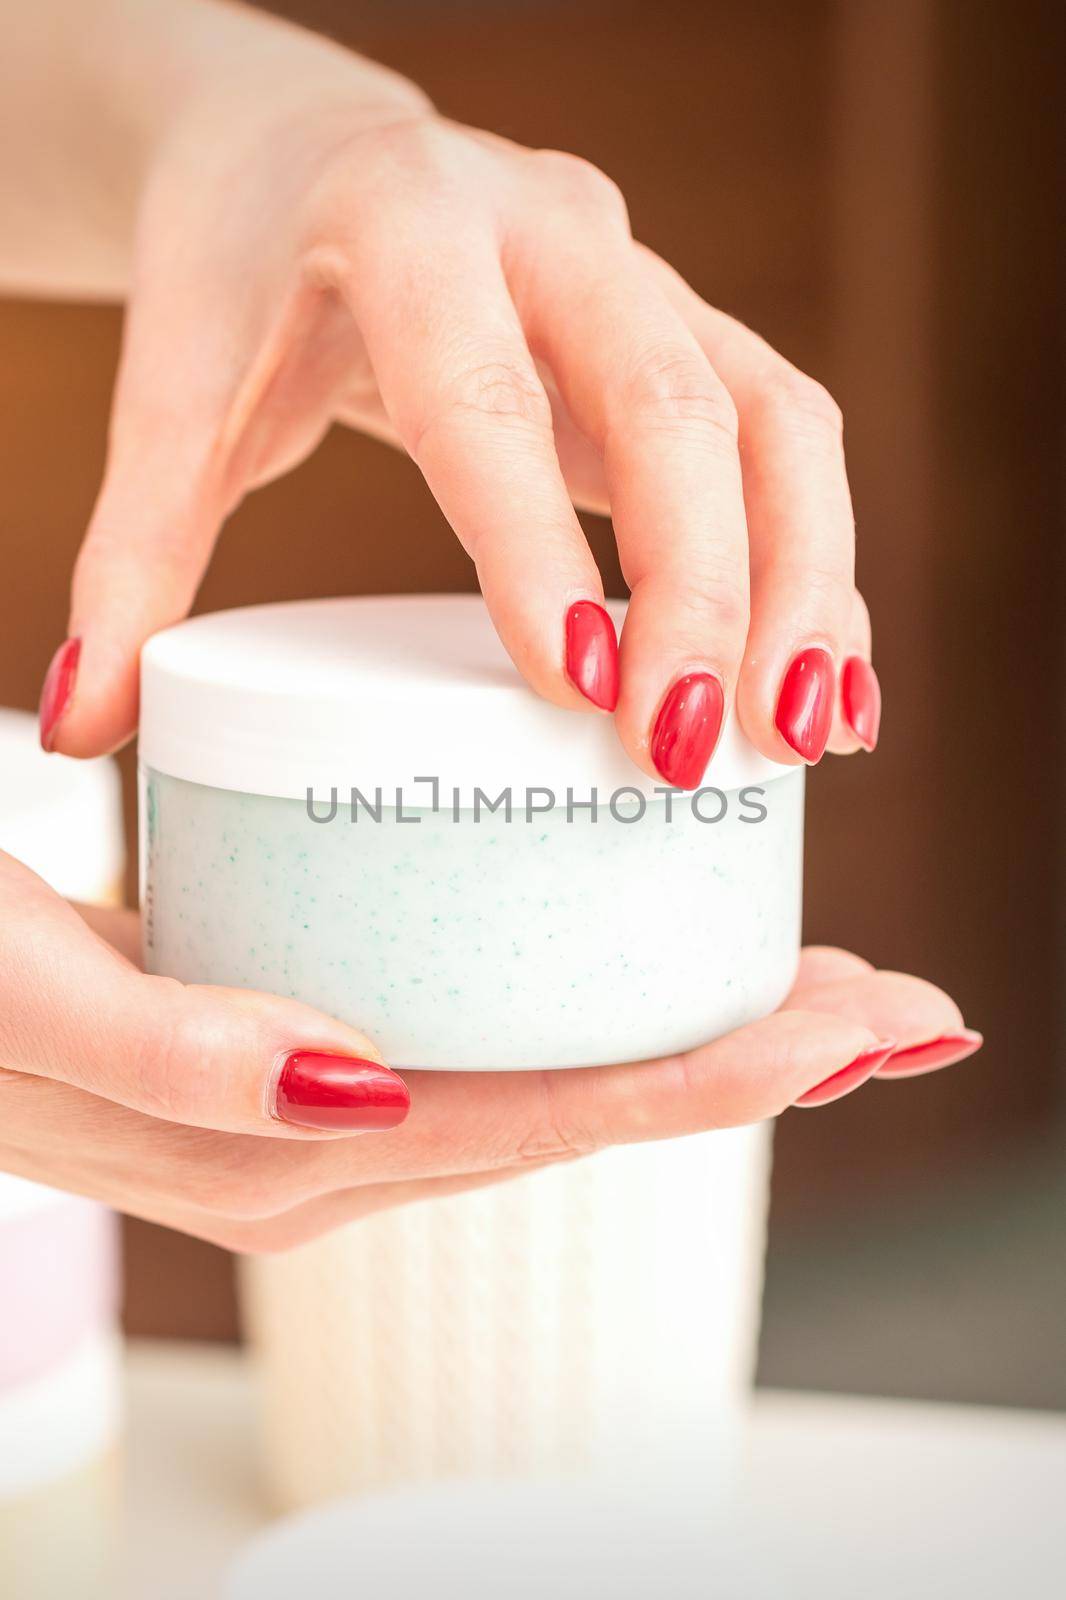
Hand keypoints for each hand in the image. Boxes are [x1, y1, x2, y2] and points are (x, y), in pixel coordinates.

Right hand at [0, 853, 977, 1249]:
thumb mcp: (31, 1000)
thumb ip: (166, 1053)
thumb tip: (339, 1081)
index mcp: (291, 1157)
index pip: (545, 1122)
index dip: (708, 1081)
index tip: (851, 1029)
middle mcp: (338, 1147)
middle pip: (588, 1107)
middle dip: (756, 1062)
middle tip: (900, 999)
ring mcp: (339, 1106)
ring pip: (557, 1078)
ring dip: (704, 1036)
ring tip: (831, 981)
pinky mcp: (325, 1048)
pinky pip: (497, 1041)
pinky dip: (606, 1008)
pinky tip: (661, 959)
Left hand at [40, 11, 879, 782]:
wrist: (315, 156)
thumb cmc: (244, 278)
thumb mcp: (177, 399)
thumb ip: (133, 557)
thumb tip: (87, 725)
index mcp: (410, 231)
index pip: (486, 393)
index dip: (538, 542)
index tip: (580, 689)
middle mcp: (555, 234)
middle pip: (673, 403)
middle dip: (705, 587)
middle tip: (693, 747)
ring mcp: (643, 278)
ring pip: (776, 419)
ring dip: (806, 583)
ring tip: (806, 741)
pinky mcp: (688, 333)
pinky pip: (790, 444)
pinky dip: (819, 569)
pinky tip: (829, 692)